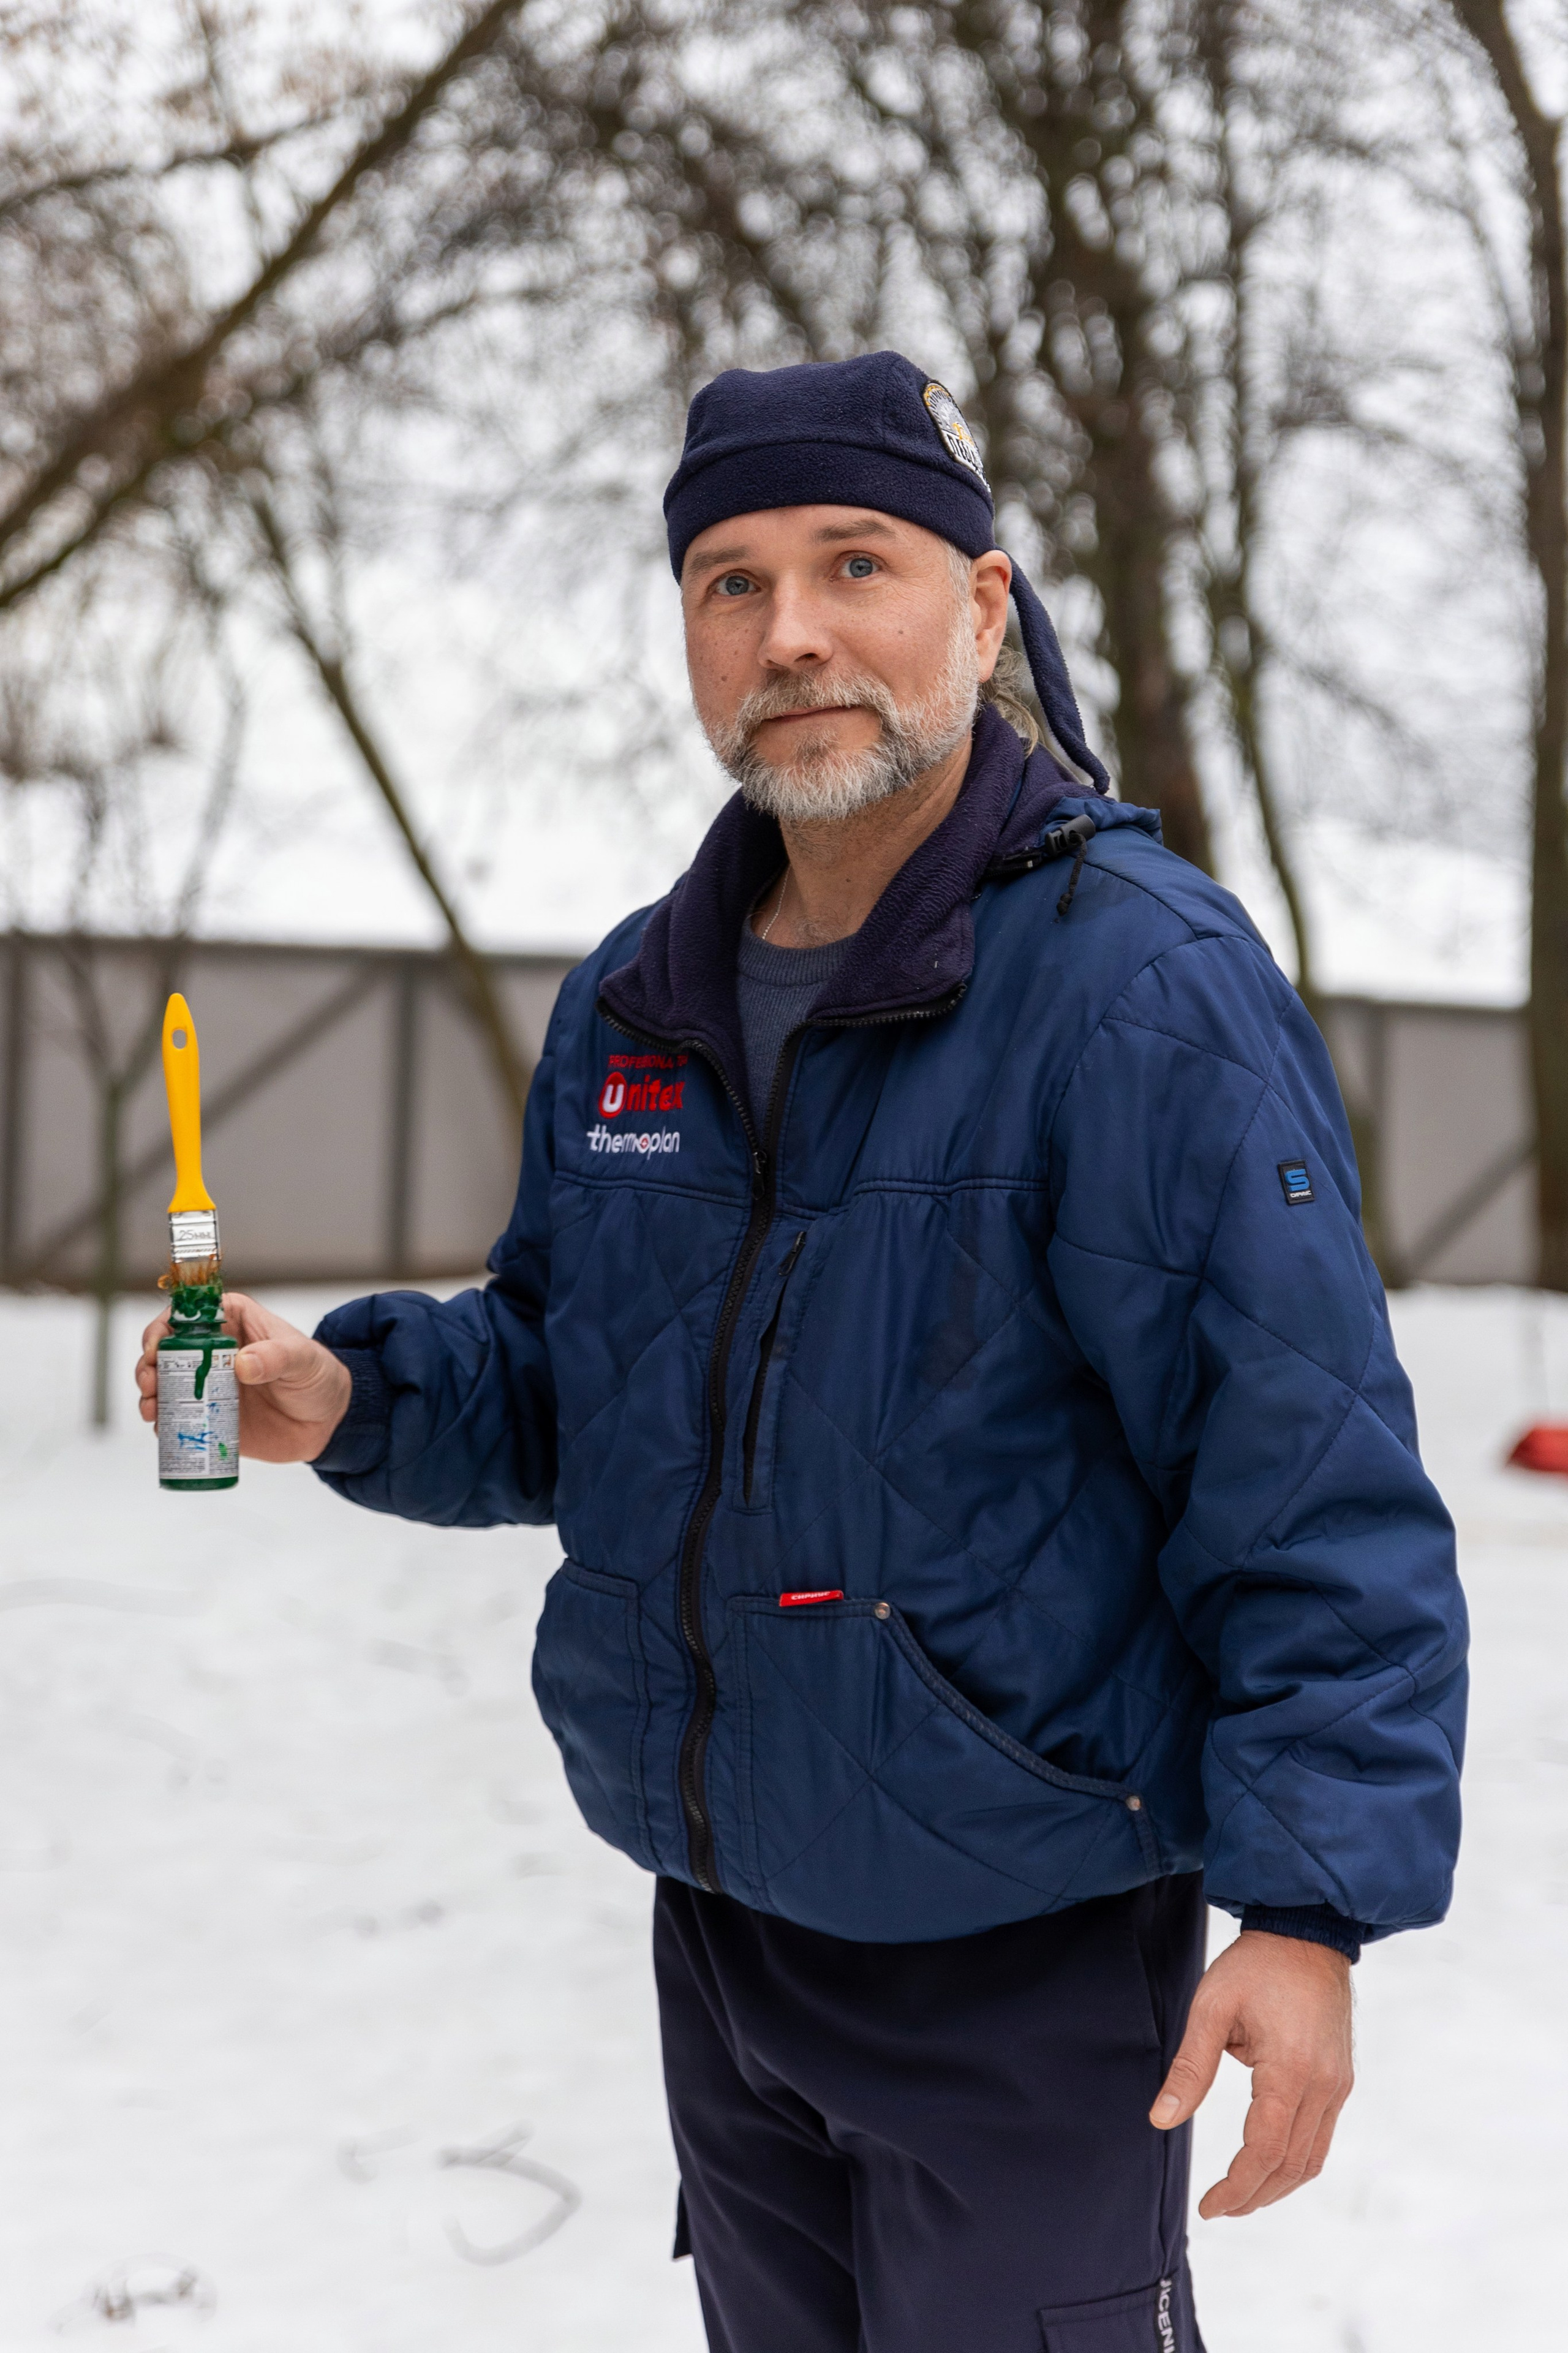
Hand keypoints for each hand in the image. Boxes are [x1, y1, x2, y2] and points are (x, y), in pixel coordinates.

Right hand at [137, 1290, 352, 1463]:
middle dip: (148, 1365)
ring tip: (151, 1408)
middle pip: (165, 1351)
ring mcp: (207, 1385)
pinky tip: (162, 1428)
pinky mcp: (209, 1416)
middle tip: (150, 1382)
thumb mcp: (302, 1359)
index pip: (188, 1315)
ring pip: (165, 1384)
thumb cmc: (317, 1376)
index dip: (163, 1327)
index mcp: (232, 1322)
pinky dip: (163, 1422)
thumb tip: (242, 1364)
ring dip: (149, 1394)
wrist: (328, 1420)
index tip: (154, 1347)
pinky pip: (177, 1417)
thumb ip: (276, 1357)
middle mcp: (212, 1351)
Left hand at [1150, 1928, 1353, 2217]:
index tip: (1208, 2206)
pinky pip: (1322, 2137)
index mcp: (1290, 2070)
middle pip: (1290, 2165)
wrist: (1307, 1933)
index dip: (1236, 2187)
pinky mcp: (1341, 2079)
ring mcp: (1338, 2084)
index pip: (1264, 2151)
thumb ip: (1189, 2069)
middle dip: (1254, 2195)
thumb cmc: (1255, 1966)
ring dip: (1276, 2186)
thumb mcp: (1211, 2007)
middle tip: (1218, 2208)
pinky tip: (1268, 2165)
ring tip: (1240, 2196)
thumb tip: (1159, 2120)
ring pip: (1312, 2158)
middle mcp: (1323, 2085)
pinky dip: (1295, 2161)